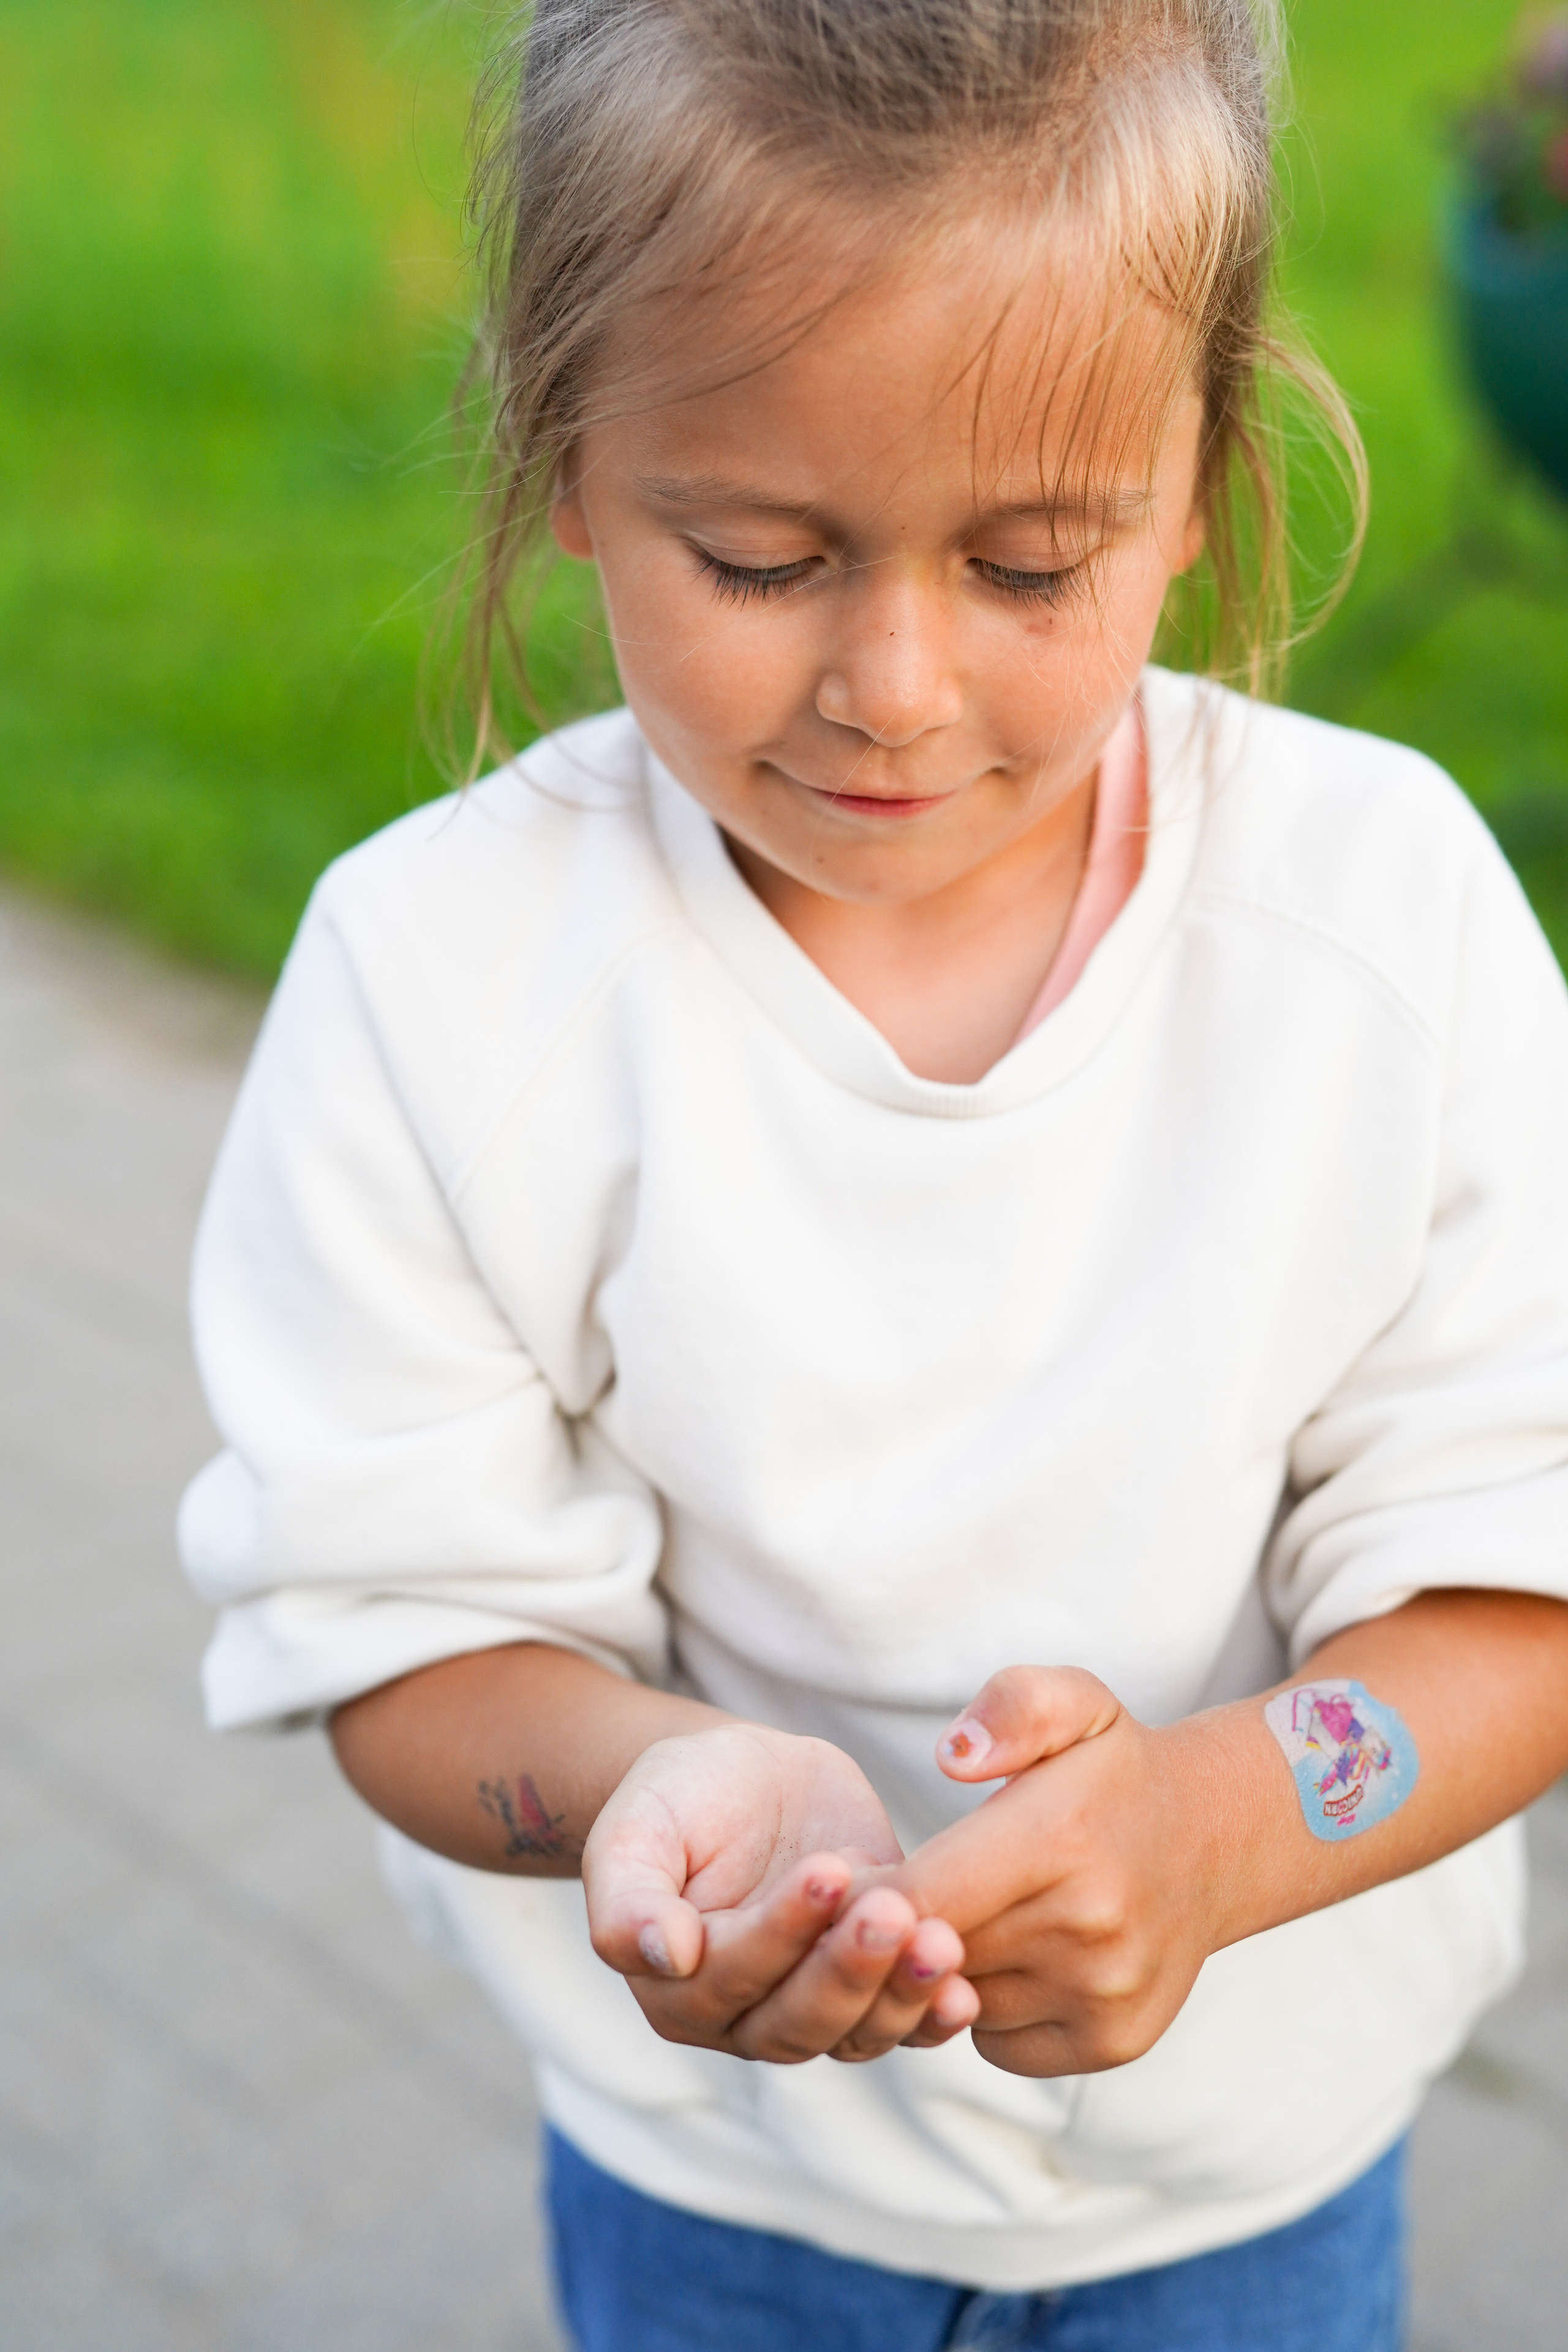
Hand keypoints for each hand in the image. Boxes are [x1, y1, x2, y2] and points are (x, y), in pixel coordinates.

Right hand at [583, 1722, 978, 2062]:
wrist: (744, 1780)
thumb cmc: (678, 1798)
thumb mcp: (635, 1828)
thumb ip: (627, 1897)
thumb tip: (661, 1953)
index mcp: (676, 1988)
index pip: (731, 1975)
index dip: (781, 1931)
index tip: (826, 1872)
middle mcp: (741, 2019)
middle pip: (797, 2020)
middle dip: (848, 1969)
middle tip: (890, 1910)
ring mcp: (809, 2009)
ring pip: (854, 2033)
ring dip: (899, 1995)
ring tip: (940, 1943)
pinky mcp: (868, 1988)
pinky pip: (901, 2025)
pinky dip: (932, 2017)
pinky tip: (964, 1991)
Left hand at [882, 1667, 1232, 2078]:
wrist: (1214, 1841)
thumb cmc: (1114, 1770)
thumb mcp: (1073, 1701)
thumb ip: (1010, 1707)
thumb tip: (952, 1758)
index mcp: (1058, 1837)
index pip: (920, 1896)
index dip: (864, 1899)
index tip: (838, 1883)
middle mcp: (1088, 1925)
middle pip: (932, 1956)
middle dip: (896, 1934)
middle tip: (890, 1901)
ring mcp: (1104, 1994)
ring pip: (960, 2005)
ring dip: (942, 1973)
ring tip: (969, 1918)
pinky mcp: (1112, 2044)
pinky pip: (998, 2044)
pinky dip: (986, 2011)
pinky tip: (1012, 1958)